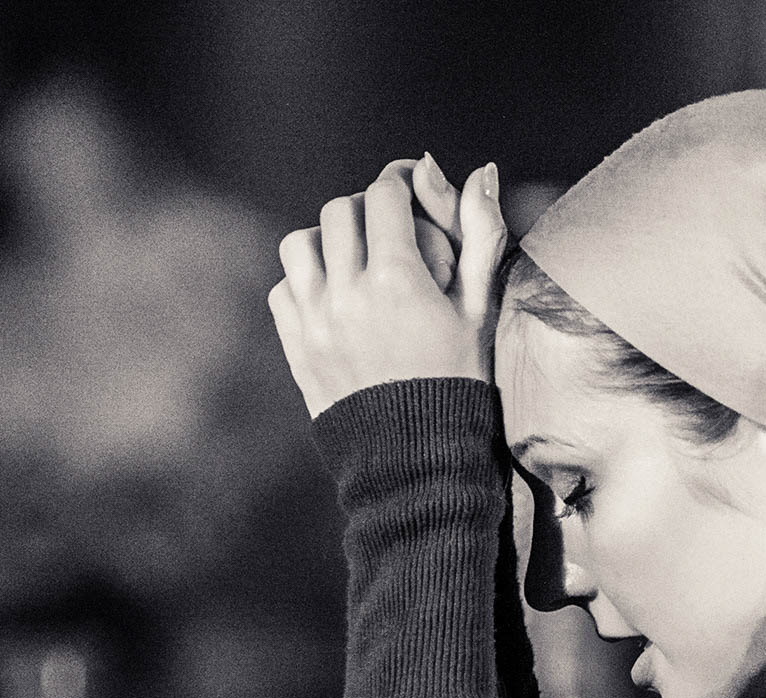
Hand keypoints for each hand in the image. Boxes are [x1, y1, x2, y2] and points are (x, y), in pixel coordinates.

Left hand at [270, 156, 507, 419]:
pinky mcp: (296, 347)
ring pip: (300, 243)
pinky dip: (305, 282)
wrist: (418, 460)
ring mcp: (315, 322)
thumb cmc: (461, 381)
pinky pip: (283, 289)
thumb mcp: (480, 309)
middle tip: (388, 229)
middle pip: (340, 210)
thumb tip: (482, 168)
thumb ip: (481, 235)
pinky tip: (336, 299)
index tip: (410, 189)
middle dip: (366, 210)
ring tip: (355, 262)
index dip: (399, 181)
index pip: (384, 194)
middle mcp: (348, 295)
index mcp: (399, 281)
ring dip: (328, 241)